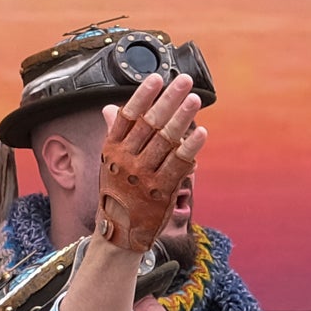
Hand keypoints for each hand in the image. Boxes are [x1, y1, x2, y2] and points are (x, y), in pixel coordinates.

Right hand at [94, 72, 207, 255]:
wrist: (119, 233)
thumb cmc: (117, 192)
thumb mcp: (109, 162)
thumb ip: (115, 133)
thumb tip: (109, 107)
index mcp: (112, 149)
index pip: (128, 116)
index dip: (143, 96)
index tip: (157, 77)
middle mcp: (126, 160)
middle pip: (149, 124)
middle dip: (169, 100)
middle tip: (185, 82)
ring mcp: (143, 176)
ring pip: (165, 141)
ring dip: (182, 118)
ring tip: (195, 99)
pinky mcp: (160, 192)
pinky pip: (177, 165)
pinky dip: (190, 148)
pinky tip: (201, 133)